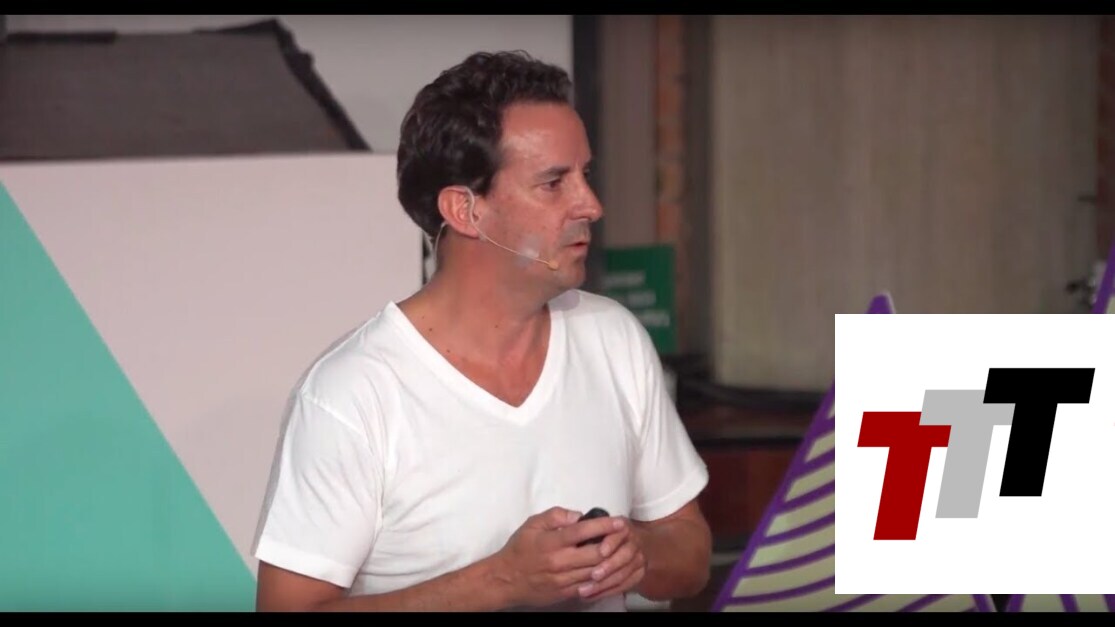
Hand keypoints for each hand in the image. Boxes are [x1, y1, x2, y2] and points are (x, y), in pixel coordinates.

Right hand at [491, 506, 625, 607]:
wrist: (505, 580)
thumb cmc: (519, 549)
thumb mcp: (531, 524)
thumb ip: (555, 516)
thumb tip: (578, 515)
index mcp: (551, 543)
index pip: (583, 532)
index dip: (604, 525)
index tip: (619, 521)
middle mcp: (559, 562)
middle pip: (596, 554)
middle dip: (614, 544)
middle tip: (625, 536)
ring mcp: (563, 580)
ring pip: (596, 572)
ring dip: (612, 562)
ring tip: (622, 551)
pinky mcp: (565, 593)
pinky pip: (590, 587)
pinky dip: (602, 578)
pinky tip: (609, 569)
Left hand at [579, 517, 646, 601]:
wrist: (627, 543)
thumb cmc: (597, 532)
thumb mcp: (584, 522)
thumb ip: (571, 518)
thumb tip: (573, 519)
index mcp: (621, 525)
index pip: (619, 532)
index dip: (612, 542)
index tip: (602, 551)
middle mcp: (633, 540)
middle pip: (625, 555)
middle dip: (609, 566)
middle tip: (593, 576)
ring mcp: (638, 557)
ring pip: (624, 573)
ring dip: (606, 583)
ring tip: (585, 591)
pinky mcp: (639, 572)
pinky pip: (626, 585)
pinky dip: (608, 592)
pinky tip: (591, 596)